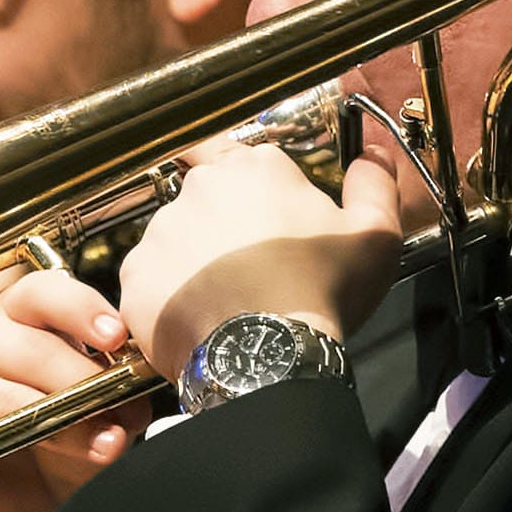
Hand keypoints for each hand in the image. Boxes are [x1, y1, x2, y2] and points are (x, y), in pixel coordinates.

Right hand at [0, 271, 145, 511]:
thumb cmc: (57, 447)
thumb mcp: (100, 419)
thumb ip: (117, 406)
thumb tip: (127, 412)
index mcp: (15, 318)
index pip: (41, 293)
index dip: (80, 309)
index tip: (117, 338)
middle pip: (32, 349)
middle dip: (84, 386)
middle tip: (120, 420)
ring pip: (4, 399)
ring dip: (57, 431)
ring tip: (93, 452)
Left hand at [114, 142, 403, 374]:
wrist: (266, 356)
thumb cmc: (320, 294)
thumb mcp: (374, 235)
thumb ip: (375, 183)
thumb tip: (373, 155)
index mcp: (255, 169)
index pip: (241, 160)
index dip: (254, 193)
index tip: (264, 222)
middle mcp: (200, 189)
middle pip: (209, 201)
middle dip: (226, 228)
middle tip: (254, 268)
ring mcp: (161, 231)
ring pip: (177, 241)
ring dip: (196, 262)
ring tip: (229, 299)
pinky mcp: (136, 276)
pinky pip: (150, 281)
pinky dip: (170, 298)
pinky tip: (202, 317)